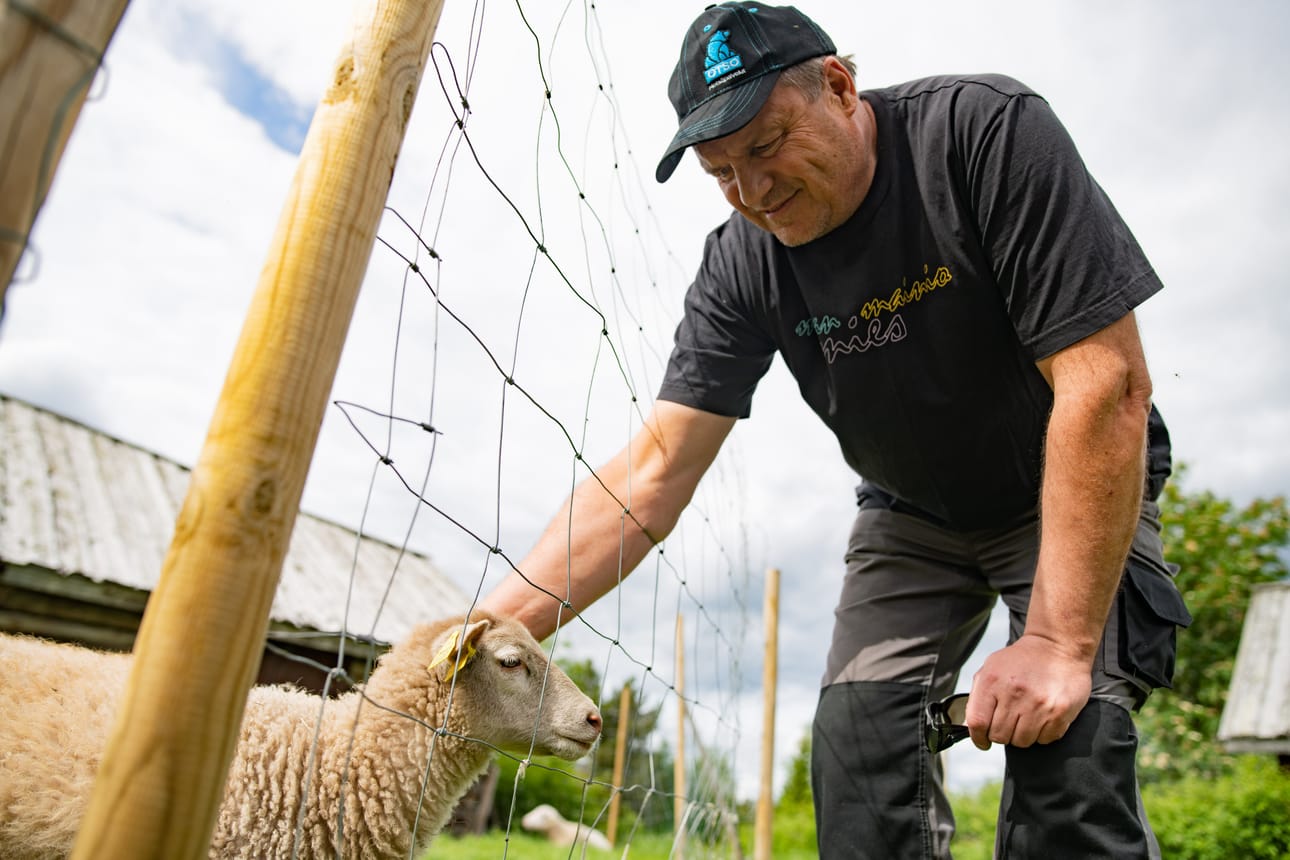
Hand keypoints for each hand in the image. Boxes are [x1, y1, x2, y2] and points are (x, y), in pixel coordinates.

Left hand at [965, 633, 1092, 749]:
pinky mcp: (1060, 712)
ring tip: (1027, 717)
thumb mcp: (991, 669)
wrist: (1057, 646)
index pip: (977, 722)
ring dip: (1022, 735)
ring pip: (1022, 741)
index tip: (983, 741)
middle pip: (999, 736)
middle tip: (1009, 722)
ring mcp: (1038, 704)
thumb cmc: (1022, 660)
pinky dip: (1042, 734)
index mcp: (992, 681)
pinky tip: (1042, 716)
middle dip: (1001, 734)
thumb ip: (977, 697)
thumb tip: (968, 726)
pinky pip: (1045, 739)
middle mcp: (1014, 693)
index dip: (978, 738)